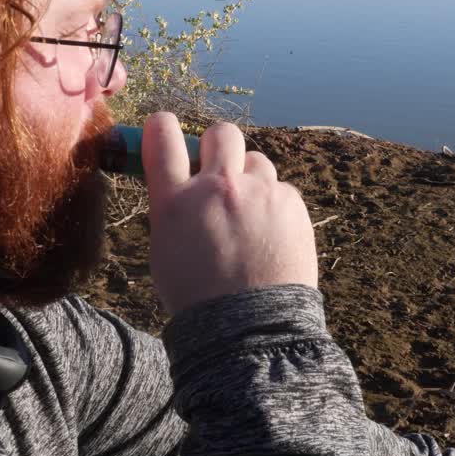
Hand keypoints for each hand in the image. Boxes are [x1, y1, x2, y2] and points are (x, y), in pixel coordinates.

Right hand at [141, 112, 317, 315]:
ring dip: (251, 179)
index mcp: (175, 201)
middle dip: (219, 146)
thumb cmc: (200, 298)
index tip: (165, 128)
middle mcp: (217, 187)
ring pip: (256, 160)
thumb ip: (174, 210)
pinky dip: (276, 206)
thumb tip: (182, 185)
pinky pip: (281, 189)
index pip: (162, 136)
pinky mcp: (291, 202)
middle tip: (221, 171)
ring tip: (250, 217)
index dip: (163, 126)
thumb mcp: (166, 251)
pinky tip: (271, 236)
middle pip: (221, 133)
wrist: (250, 329)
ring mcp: (258, 192)